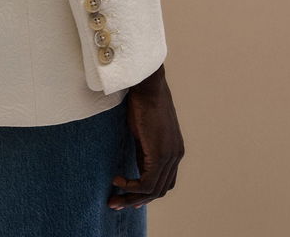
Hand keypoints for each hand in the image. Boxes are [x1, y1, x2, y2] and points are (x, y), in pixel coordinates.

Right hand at [108, 65, 184, 211]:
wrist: (147, 85)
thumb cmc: (142, 101)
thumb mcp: (143, 131)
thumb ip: (144, 151)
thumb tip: (138, 168)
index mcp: (174, 149)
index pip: (164, 181)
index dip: (148, 193)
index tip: (129, 197)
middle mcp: (176, 155)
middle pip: (160, 190)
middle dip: (136, 200)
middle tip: (115, 203)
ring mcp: (170, 156)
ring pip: (154, 190)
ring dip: (132, 197)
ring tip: (113, 198)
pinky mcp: (161, 155)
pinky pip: (147, 183)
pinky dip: (131, 186)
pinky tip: (117, 180)